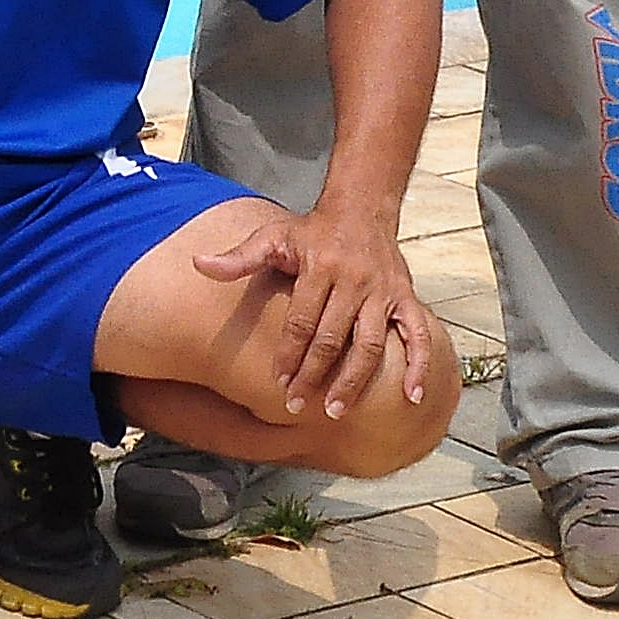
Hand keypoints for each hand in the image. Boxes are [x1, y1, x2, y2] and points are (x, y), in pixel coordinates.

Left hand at [193, 203, 431, 422]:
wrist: (361, 208)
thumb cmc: (312, 230)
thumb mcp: (273, 236)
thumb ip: (239, 257)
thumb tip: (198, 265)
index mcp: (321, 267)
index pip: (302, 321)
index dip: (289, 354)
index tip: (277, 383)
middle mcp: (354, 281)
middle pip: (333, 338)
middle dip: (314, 375)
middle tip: (298, 406)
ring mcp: (383, 292)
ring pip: (371, 345)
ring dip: (354, 381)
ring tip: (336, 411)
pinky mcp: (406, 297)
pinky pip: (419, 335)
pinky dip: (419, 366)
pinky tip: (412, 398)